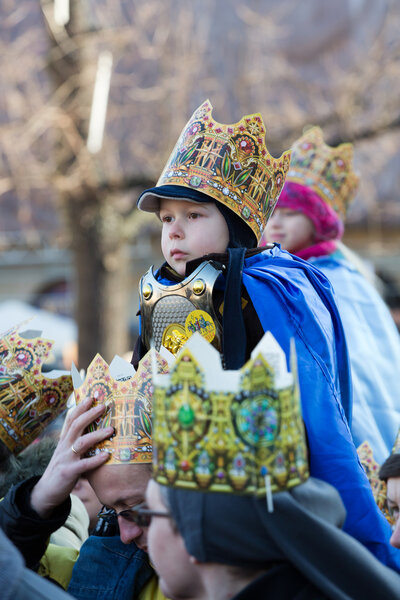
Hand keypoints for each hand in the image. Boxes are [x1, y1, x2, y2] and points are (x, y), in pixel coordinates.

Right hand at [30, 397, 112, 517]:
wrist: (46, 492)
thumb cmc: (62, 469)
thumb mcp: (66, 451)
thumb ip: (76, 440)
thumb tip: (93, 428)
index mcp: (64, 440)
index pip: (70, 419)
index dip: (80, 407)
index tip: (91, 396)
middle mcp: (64, 447)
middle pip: (76, 426)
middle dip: (90, 414)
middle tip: (103, 406)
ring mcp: (66, 459)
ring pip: (81, 443)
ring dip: (97, 435)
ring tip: (111, 429)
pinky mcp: (68, 473)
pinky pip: (83, 465)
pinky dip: (95, 460)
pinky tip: (106, 455)